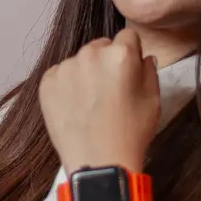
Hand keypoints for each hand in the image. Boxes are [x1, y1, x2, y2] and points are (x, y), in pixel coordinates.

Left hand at [38, 27, 160, 174]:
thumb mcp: (153, 100)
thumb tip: (142, 58)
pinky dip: (66, 86)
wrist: (99, 163)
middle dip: (107, 61)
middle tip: (110, 90)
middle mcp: (90, 54)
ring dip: (86, 73)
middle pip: (101, 46)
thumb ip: (149, 71)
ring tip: (91, 103)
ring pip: (79, 61)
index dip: (131, 53)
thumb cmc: (132, 133)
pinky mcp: (47, 83)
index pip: (128, 37)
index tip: (129, 71)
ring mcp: (65, 68)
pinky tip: (75, 107)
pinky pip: (59, 75)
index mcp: (120, 54)